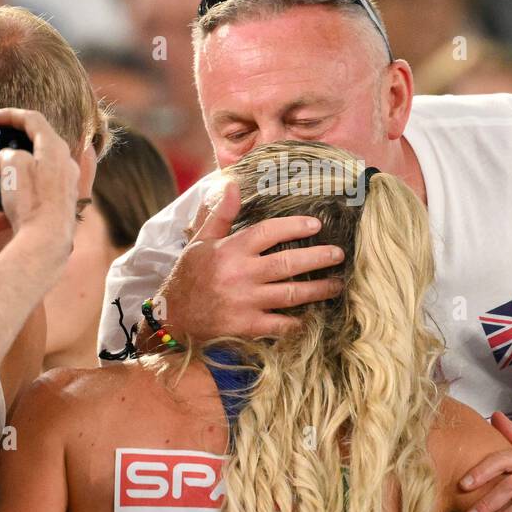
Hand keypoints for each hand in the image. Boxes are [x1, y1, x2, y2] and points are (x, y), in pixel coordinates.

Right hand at [0, 108, 79, 267]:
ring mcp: (67, 184)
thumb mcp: (12, 166)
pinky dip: (20, 197)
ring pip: (37, 170)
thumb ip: (9, 154)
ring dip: (15, 174)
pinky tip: (1, 215)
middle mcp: (67, 163)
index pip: (34, 120)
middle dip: (14, 146)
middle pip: (39, 145)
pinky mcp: (63, 203)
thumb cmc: (30, 200)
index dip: (12, 115)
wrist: (46, 239)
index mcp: (55, 148)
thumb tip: (8, 160)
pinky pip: (38, 193)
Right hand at [156, 180, 343, 341]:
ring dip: (318, 290)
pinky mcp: (247, 327)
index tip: (315, 225)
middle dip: (318, 258)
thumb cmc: (189, 276)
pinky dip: (298, 321)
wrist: (172, 319)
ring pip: (290, 294)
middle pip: (287, 263)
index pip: (268, 232)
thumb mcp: (200, 242)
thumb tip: (232, 184)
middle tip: (338, 254)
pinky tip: (312, 316)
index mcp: (230, 250)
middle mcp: (240, 275)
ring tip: (337, 285)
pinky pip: (280, 325)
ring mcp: (245, 302)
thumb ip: (220, 215)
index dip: (294, 226)